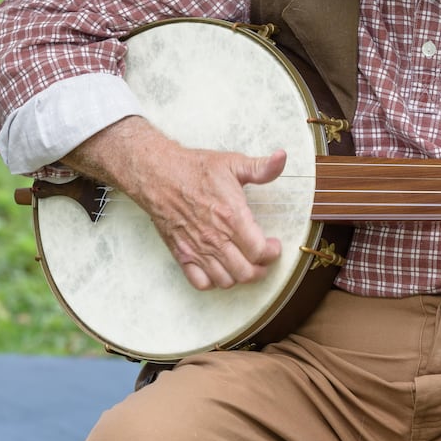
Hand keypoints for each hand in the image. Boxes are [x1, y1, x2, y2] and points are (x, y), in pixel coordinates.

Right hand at [64, 117, 285, 290]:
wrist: (158, 174)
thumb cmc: (195, 169)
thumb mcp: (232, 163)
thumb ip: (261, 167)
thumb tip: (282, 158)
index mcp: (232, 217)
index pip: (260, 252)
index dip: (272, 253)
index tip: (274, 245)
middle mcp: (215, 238)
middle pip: (246, 272)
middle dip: (261, 269)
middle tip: (263, 259)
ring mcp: (197, 249)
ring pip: (226, 281)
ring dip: (239, 276)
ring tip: (244, 263)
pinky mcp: (182, 254)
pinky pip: (201, 283)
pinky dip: (213, 282)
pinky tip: (220, 268)